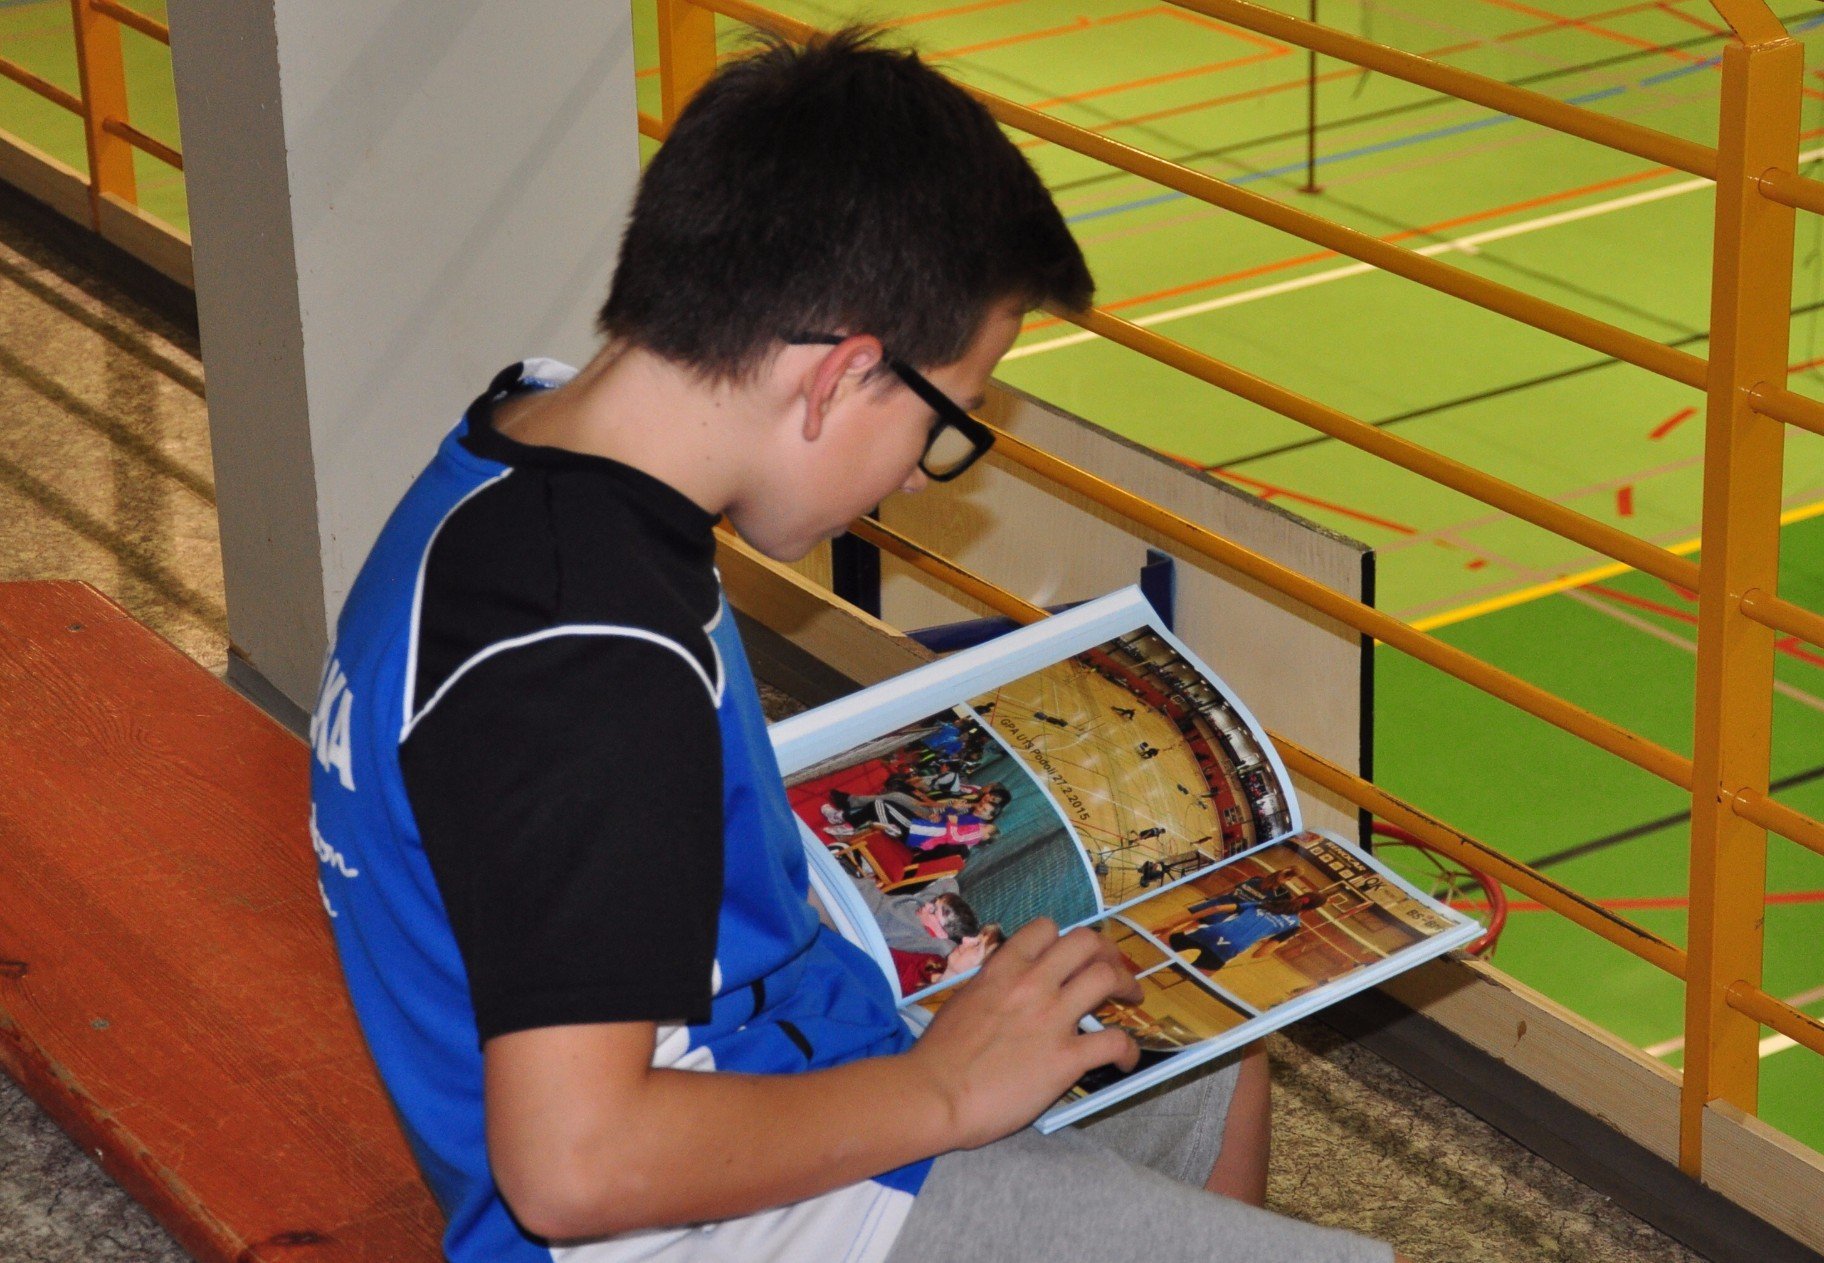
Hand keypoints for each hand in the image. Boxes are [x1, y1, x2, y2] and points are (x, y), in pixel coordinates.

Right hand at [908, 919, 1141, 1148]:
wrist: (936, 1095)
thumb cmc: (937, 1055)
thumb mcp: (961, 1001)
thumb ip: (990, 988)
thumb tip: (1004, 989)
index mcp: (1002, 969)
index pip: (1045, 929)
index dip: (1063, 938)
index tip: (1070, 954)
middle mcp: (1032, 984)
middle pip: (1086, 943)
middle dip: (1106, 951)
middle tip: (1113, 967)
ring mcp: (1052, 1019)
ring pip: (1106, 978)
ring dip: (1127, 985)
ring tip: (1132, 997)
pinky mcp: (1066, 1057)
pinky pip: (1114, 1042)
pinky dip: (1128, 1050)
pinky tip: (1126, 1059)